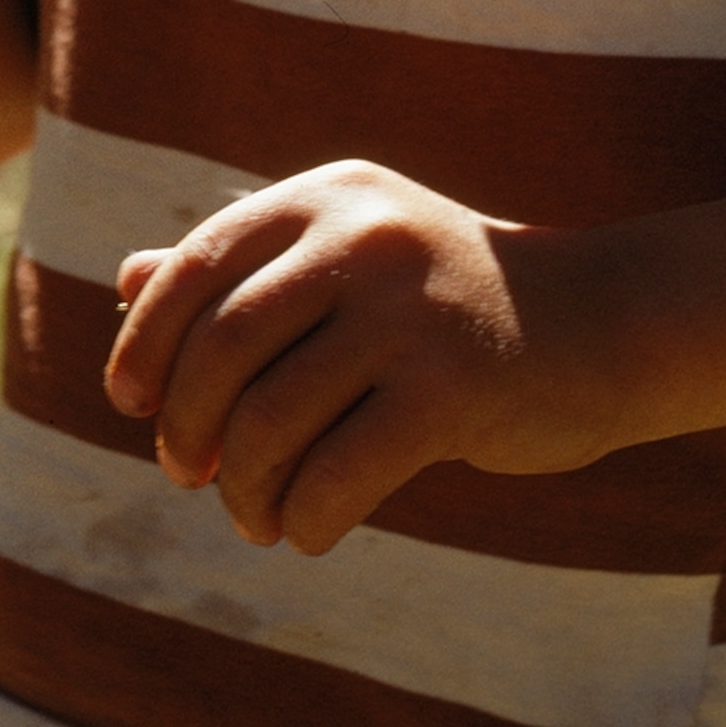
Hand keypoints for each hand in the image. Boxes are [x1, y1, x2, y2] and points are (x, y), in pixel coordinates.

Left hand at [102, 160, 614, 555]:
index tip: (128, 402)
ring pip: (270, 420)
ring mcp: (408, 312)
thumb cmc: (446, 301)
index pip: (194, 265)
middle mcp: (361, 238)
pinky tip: (309, 530)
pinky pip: (337, 475)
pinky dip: (305, 519)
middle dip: (186, 425)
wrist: (599, 323)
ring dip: (244, 489)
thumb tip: (126, 280)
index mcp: (324, 196)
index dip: (144, 343)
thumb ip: (242, 267)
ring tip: (256, 515)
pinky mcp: (452, 390)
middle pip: (221, 347)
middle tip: (190, 474)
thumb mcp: (346, 256)